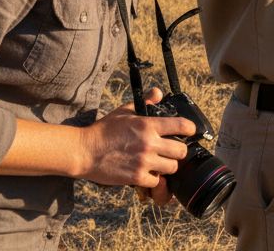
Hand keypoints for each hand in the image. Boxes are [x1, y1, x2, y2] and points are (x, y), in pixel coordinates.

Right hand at [77, 87, 195, 202]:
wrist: (83, 151)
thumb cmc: (103, 131)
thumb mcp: (124, 111)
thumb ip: (145, 101)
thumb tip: (158, 92)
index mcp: (148, 125)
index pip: (183, 126)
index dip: (190, 130)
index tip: (189, 132)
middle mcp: (149, 143)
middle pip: (182, 151)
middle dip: (179, 152)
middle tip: (172, 151)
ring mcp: (144, 161)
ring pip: (172, 167)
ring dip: (167, 166)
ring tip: (159, 164)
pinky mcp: (136, 177)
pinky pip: (156, 181)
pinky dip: (153, 179)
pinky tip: (146, 173)